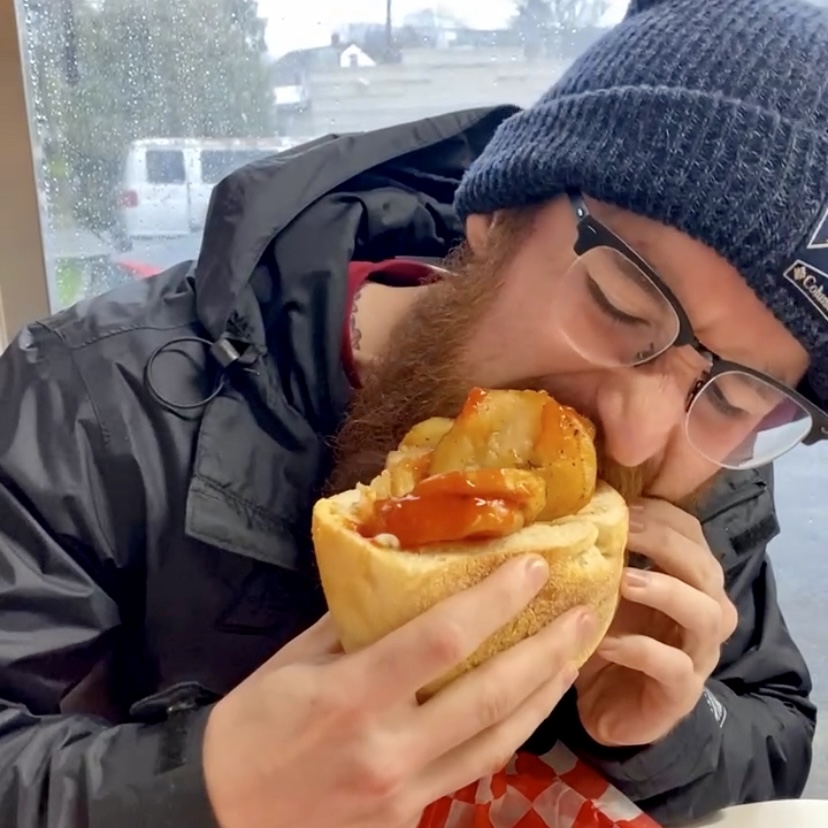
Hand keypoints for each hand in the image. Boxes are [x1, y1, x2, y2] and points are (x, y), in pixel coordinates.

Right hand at [202, 556, 596, 827]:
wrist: (219, 815)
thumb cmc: (252, 727)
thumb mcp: (294, 661)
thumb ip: (353, 622)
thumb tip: (401, 581)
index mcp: (351, 694)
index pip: (443, 639)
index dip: (496, 600)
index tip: (533, 567)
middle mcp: (388, 745)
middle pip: (488, 695)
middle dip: (545, 649)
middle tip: (582, 611)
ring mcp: (403, 789)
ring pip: (496, 740)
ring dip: (543, 695)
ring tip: (574, 655)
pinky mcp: (409, 817)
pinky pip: (473, 770)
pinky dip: (509, 733)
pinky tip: (529, 706)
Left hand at [574, 498, 737, 747]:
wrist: (609, 708)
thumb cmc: (609, 637)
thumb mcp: (603, 589)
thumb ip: (601, 553)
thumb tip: (571, 505)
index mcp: (689, 580)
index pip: (692, 534)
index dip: (662, 516)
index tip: (623, 505)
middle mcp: (705, 612)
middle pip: (705, 569)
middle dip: (665, 544)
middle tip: (624, 531)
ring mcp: (699, 654)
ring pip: (704, 615)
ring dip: (666, 591)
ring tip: (625, 581)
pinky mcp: (682, 692)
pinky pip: (675, 668)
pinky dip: (641, 650)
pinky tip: (606, 643)